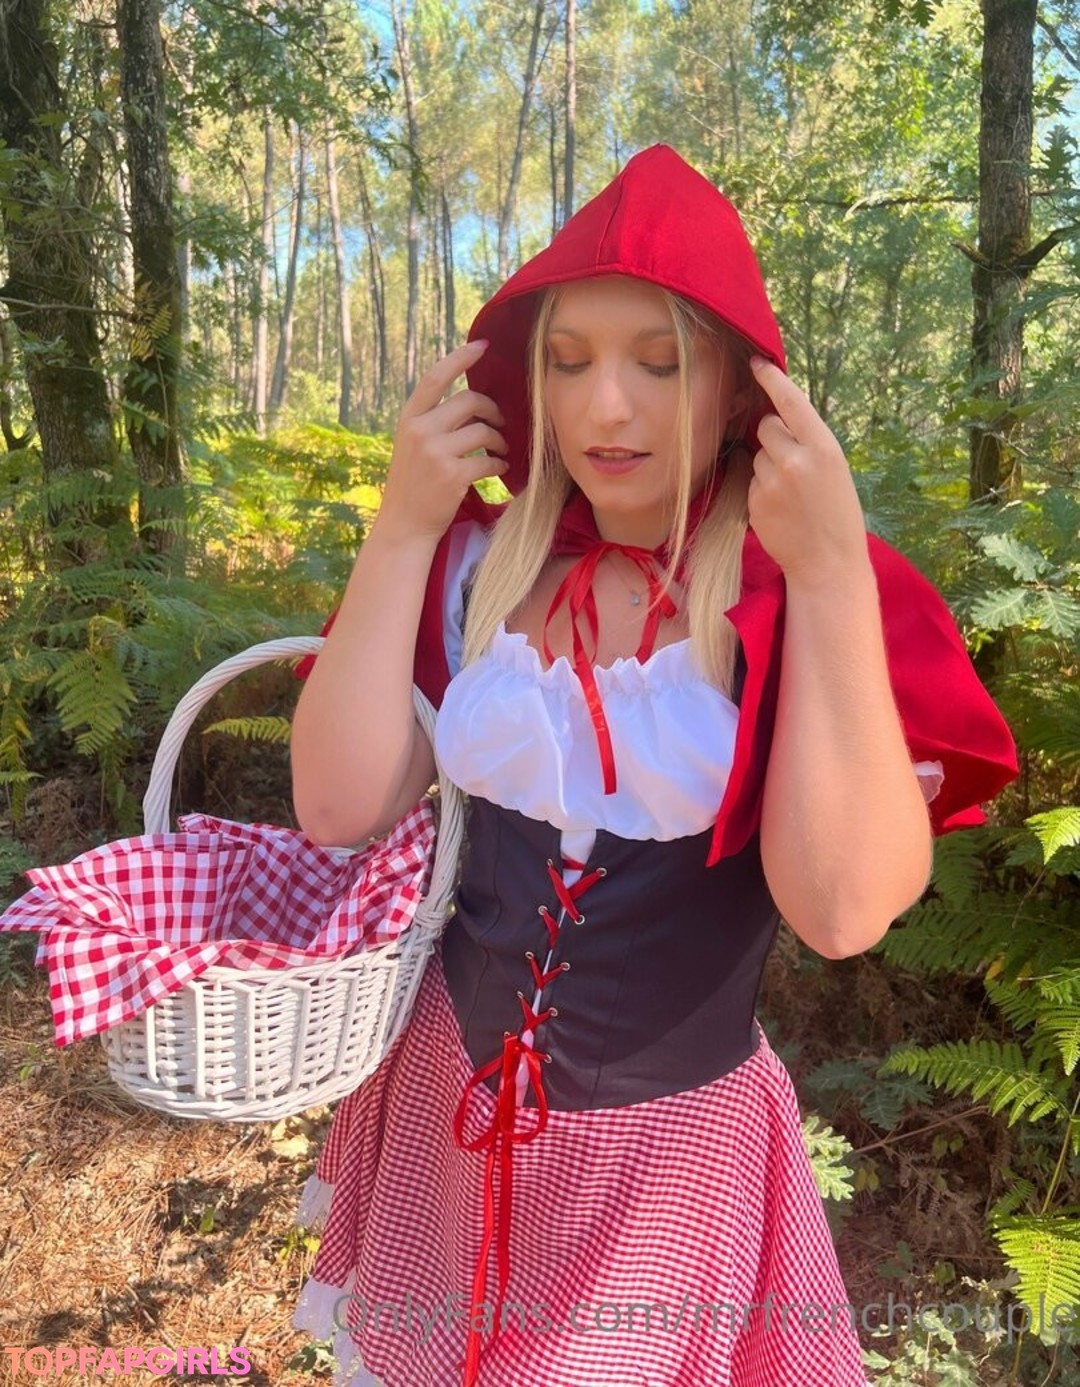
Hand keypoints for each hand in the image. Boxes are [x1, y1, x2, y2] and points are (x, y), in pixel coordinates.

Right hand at [377, 340, 508, 542]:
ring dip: (499, 440)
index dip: (461, 358)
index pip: (435, 377)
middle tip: (500, 424)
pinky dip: (499, 464)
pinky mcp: (452, 476)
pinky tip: (499, 469)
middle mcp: (419, 430)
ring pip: (483, 430)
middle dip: (492, 410)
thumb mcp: (413, 444)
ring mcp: (434, 453)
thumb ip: (433, 420)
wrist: (405, 524)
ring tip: (500, 450)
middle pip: (469, 400)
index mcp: (409, 418)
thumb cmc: (414, 483)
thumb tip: (472, 398)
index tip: (483, 346)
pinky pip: (488, 460)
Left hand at [747, 357, 868, 586]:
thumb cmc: (836, 513)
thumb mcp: (834, 469)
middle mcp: (795, 461)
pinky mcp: (754, 502)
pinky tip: (781, 509)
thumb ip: (808, 442)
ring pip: (756, 455)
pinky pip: (750, 481)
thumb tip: (776, 418)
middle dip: (773, 436)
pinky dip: (761, 490)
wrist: (828, 563)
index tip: (757, 362)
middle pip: (765, 426)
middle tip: (793, 463)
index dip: (771, 378)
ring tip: (791, 494)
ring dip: (767, 466)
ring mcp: (771, 483)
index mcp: (823, 447)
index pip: (790, 401)